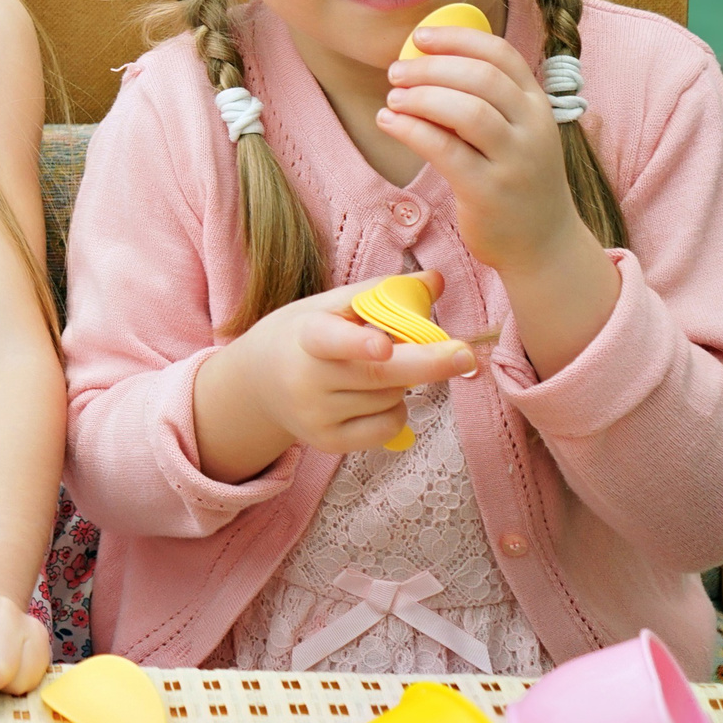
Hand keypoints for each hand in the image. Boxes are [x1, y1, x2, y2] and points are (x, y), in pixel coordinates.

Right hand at [200, 274, 475, 470]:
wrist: (258, 382)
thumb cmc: (305, 335)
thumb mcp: (330, 305)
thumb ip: (383, 293)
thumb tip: (437, 280)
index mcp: (306, 335)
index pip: (332, 340)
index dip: (359, 343)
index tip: (384, 345)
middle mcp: (306, 379)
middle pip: (380, 375)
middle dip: (428, 364)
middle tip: (465, 354)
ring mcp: (315, 415)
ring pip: (391, 398)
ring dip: (403, 383)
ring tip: (375, 371)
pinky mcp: (328, 442)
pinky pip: (388, 427)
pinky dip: (396, 410)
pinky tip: (375, 397)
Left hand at [379, 23, 601, 276]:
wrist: (544, 243)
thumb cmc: (517, 178)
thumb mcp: (516, 132)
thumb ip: (487, 100)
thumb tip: (425, 63)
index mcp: (538, 105)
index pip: (501, 55)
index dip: (458, 39)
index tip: (420, 37)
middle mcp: (533, 128)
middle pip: (481, 77)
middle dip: (431, 67)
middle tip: (396, 71)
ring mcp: (514, 161)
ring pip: (466, 110)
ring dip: (421, 97)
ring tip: (393, 98)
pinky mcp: (488, 191)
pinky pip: (444, 150)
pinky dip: (411, 129)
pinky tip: (388, 123)